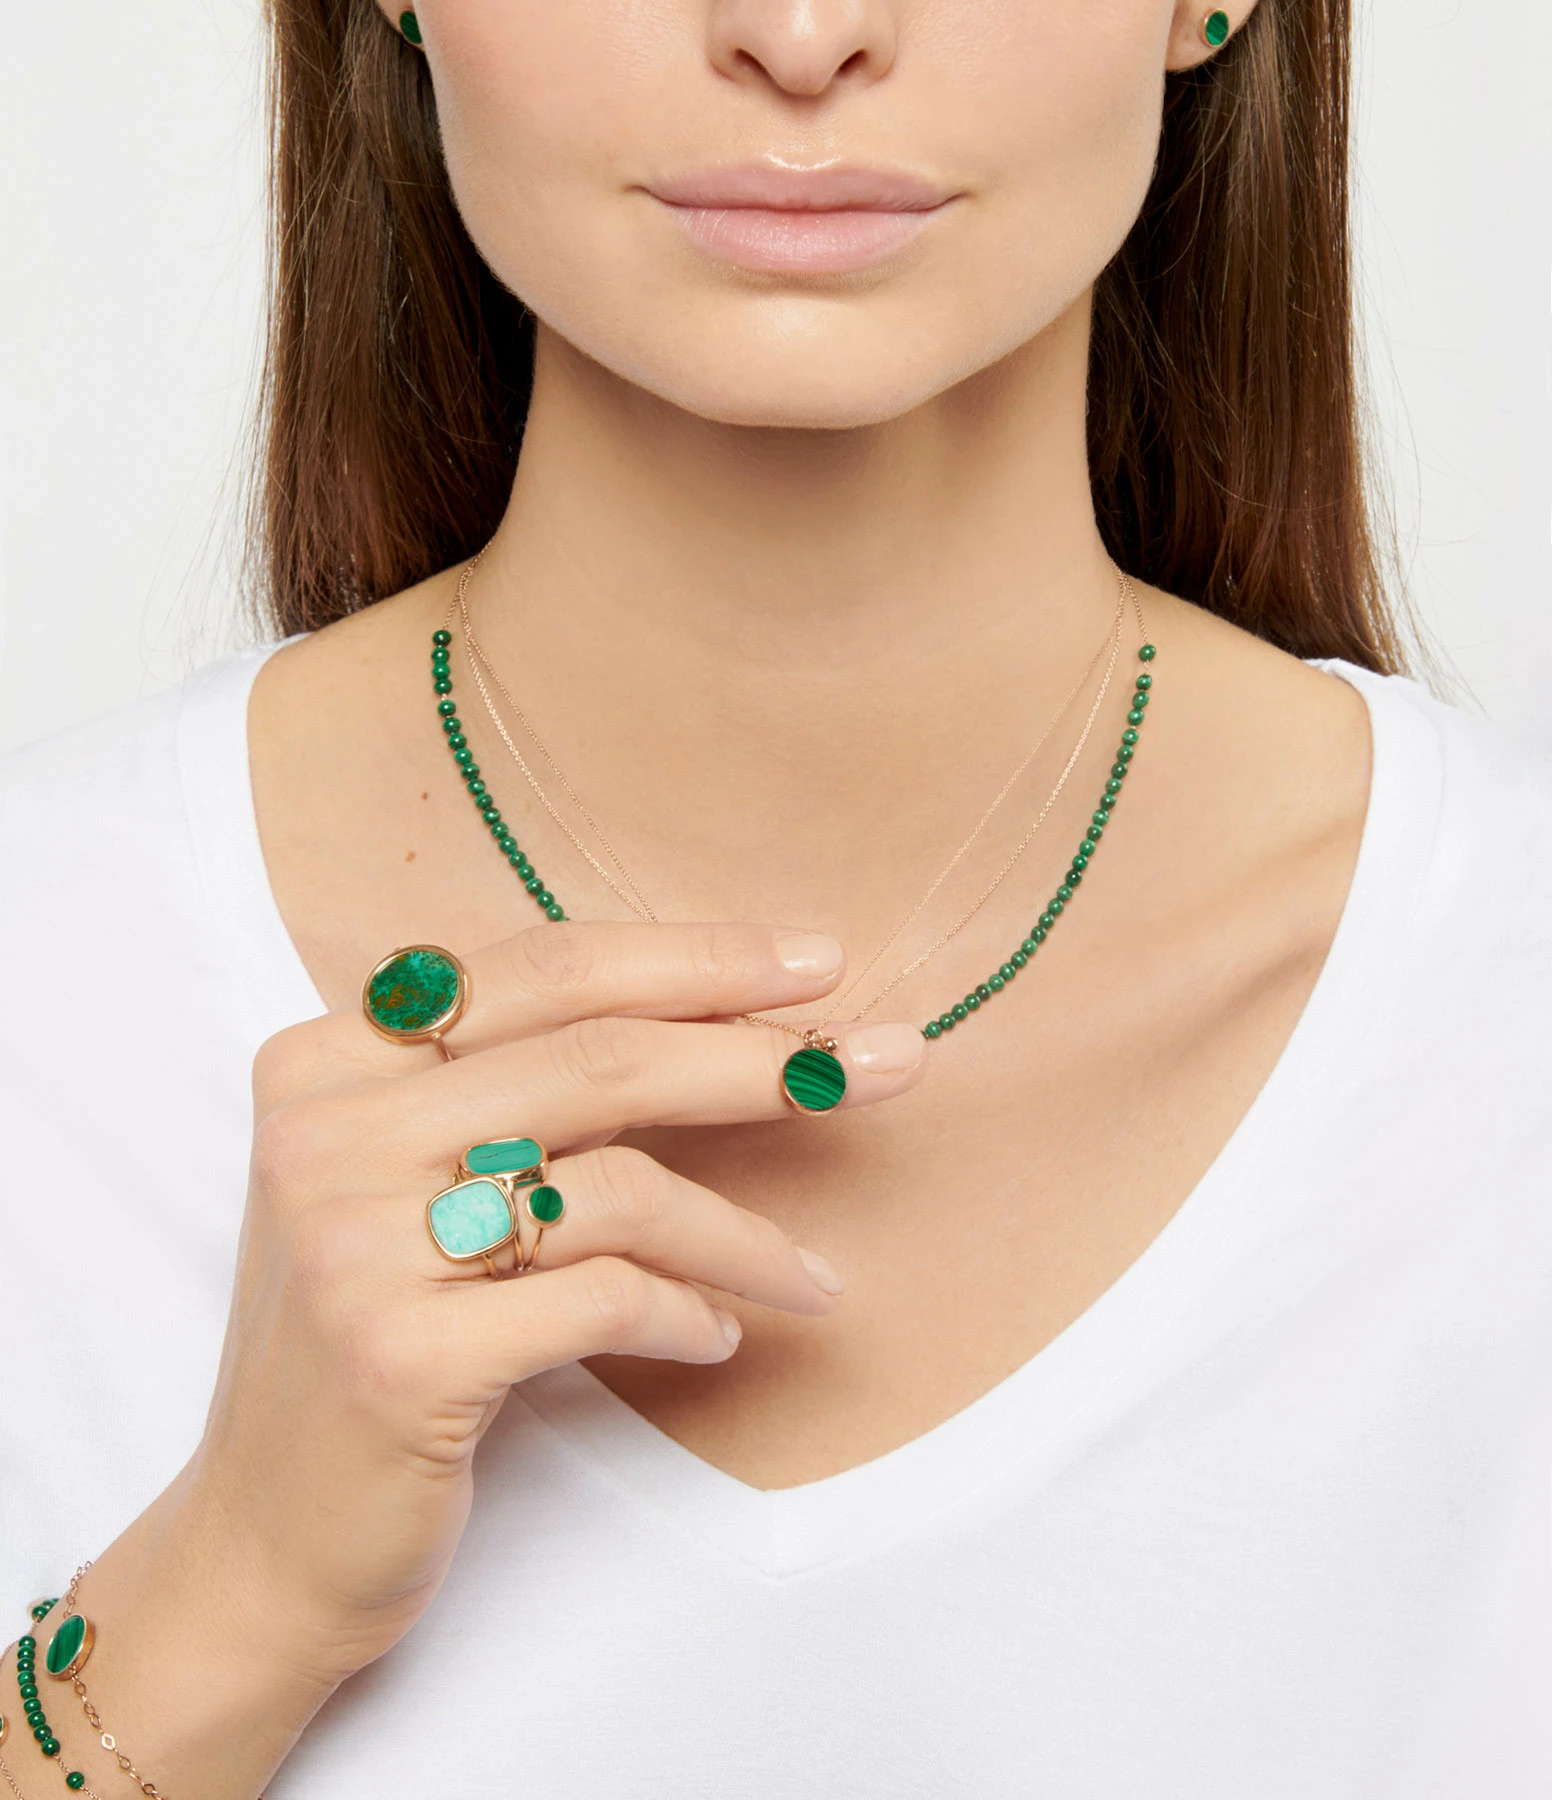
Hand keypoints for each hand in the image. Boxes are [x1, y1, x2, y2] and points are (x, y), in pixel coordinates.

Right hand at [102, 922, 925, 1731]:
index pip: (542, 969)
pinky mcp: (399, 1355)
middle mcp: (328, 1132)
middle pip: (596, 1054)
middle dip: (761, 1055)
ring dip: (745, 1232)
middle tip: (885, 1061)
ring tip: (813, 1278)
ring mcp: (354, 1242)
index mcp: (329, 1059)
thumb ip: (517, 1092)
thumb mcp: (413, 1186)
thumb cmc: (381, 1337)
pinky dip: (689, 1310)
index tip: (814, 964)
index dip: (692, 958)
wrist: (265, 1540)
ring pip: (614, 1184)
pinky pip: (603, 1298)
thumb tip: (726, 1017)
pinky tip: (721, 1337)